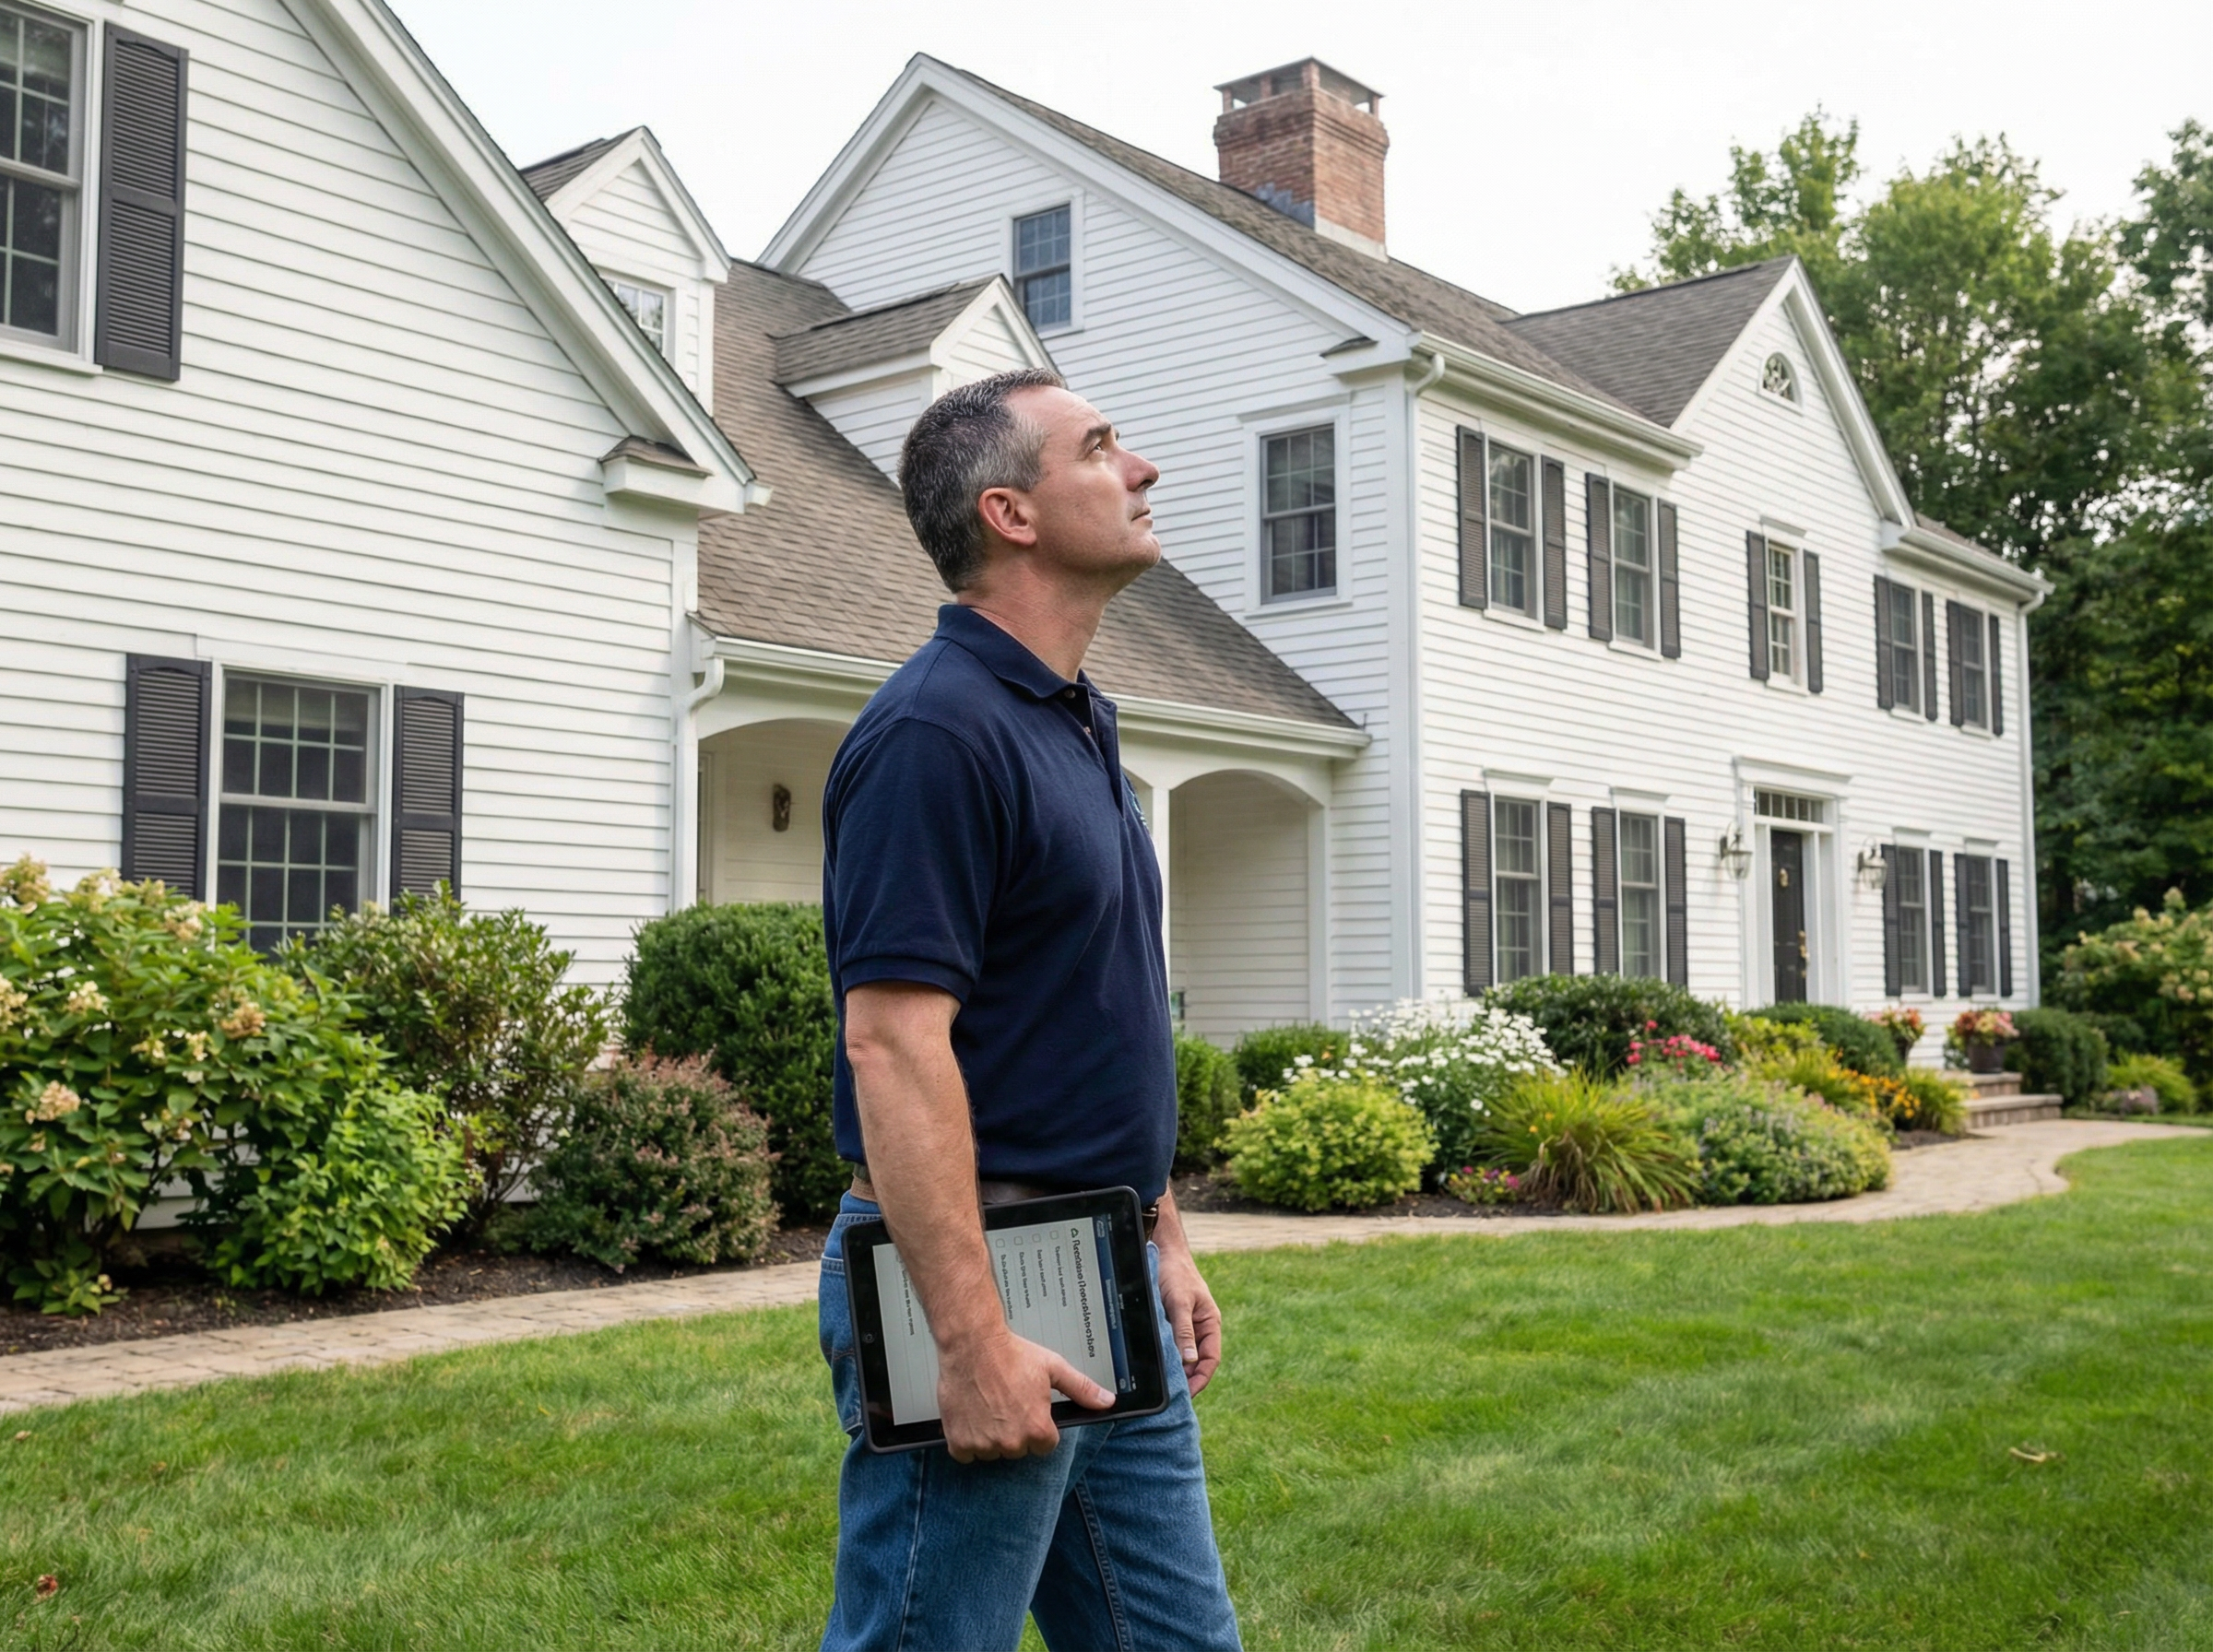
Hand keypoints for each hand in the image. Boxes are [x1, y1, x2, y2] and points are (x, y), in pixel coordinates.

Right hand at [937, 1327, 1115, 1463]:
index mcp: (1038, 1429)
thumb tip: (1106, 1401)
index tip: (1027, 1410)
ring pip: (992, 1452)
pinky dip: (966, 1440)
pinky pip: (965, 1454)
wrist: (973, 1344)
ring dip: (989, 1436)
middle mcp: (1012, 1442)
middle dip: (1013, 1431)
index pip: (1044, 1445)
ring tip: (987, 1406)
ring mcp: (984, 1444)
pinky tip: (971, 1416)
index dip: (1037, 1425)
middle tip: (1005, 1403)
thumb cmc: (1011, 1353)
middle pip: (1017, 1449)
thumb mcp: (1053, 1367)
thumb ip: (1081, 1389)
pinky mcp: (959, 1442)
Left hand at [1155, 1238, 1222, 1396]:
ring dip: (1176, 1371)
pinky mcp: (1172, 1324)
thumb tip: (1190, 1361)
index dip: (1201, 1379)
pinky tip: (1155, 1368)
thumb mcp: (1179, 1302)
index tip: (1188, 1395)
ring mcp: (1186, 1327)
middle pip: (1197, 1363)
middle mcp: (1200, 1328)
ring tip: (1163, 1387)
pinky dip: (1166, 1358)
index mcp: (1210, 1324)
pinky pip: (1171, 1346)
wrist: (1164, 1252)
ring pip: (1183, 1356)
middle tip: (1171, 1397)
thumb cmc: (1176, 1273)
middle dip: (1188, 1380)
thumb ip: (1184, 1331)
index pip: (1210, 1360)